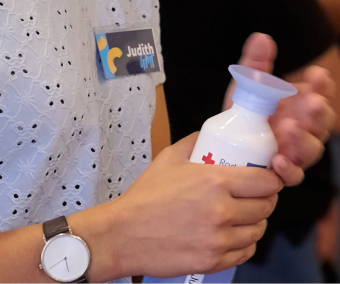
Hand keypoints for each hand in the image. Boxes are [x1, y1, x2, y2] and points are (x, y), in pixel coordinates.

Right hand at [105, 134, 279, 279]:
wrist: (125, 234)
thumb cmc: (146, 196)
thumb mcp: (169, 158)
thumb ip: (194, 142)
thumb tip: (209, 135)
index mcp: (215, 181)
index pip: (265, 181)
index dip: (271, 179)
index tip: (267, 178)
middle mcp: (222, 211)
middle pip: (266, 206)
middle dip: (265, 199)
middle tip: (255, 195)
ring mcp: (219, 239)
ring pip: (258, 231)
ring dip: (255, 222)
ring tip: (243, 215)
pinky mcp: (214, 261)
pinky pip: (245, 252)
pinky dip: (244, 243)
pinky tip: (234, 234)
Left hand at [227, 33, 335, 185]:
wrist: (227, 137)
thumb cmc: (248, 107)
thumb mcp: (249, 81)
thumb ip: (256, 61)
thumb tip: (261, 37)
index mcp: (302, 102)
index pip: (321, 92)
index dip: (322, 85)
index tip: (316, 74)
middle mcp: (305, 127)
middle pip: (323, 122)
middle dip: (320, 111)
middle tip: (312, 102)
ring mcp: (296, 150)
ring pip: (311, 149)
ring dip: (304, 140)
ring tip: (291, 128)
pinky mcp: (283, 170)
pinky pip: (292, 174)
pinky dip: (288, 169)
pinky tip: (278, 160)